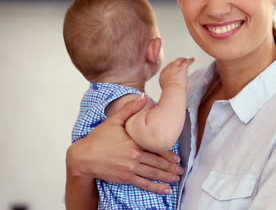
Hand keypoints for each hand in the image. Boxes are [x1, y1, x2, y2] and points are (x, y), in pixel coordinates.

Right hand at [66, 95, 183, 193]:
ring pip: (153, 174)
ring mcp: (130, 169)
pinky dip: (156, 188)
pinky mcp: (125, 178)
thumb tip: (143, 96)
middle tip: (181, 169)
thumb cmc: (97, 139)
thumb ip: (130, 109)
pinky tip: (165, 190)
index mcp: (134, 142)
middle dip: (171, 167)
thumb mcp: (114, 120)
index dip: (168, 154)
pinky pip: (144, 184)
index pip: (156, 148)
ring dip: (167, 177)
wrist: (83, 157)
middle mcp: (134, 157)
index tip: (177, 157)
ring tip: (177, 178)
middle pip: (158, 163)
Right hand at [159, 57, 193, 89]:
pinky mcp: (182, 68)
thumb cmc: (170, 91)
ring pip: (179, 61)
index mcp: (163, 74)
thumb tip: (171, 85)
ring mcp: (175, 68)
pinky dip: (190, 60)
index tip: (173, 68)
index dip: (171, 67)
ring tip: (186, 60)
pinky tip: (192, 60)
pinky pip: (186, 62)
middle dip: (176, 62)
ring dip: (183, 60)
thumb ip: (168, 84)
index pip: (167, 68)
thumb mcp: (166, 87)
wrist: (173, 90)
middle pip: (172, 63)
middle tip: (180, 62)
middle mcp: (168, 69)